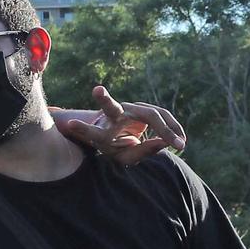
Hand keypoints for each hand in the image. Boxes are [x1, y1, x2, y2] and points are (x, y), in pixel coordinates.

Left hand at [54, 86, 186, 162]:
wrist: (119, 135)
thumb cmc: (117, 149)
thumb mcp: (125, 158)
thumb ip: (141, 153)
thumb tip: (164, 142)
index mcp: (102, 133)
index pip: (92, 132)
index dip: (82, 128)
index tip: (68, 123)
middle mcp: (113, 117)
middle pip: (110, 107)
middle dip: (103, 99)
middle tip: (97, 90)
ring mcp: (129, 109)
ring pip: (150, 114)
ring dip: (167, 129)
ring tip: (180, 145)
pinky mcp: (142, 107)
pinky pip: (162, 115)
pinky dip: (173, 127)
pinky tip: (181, 140)